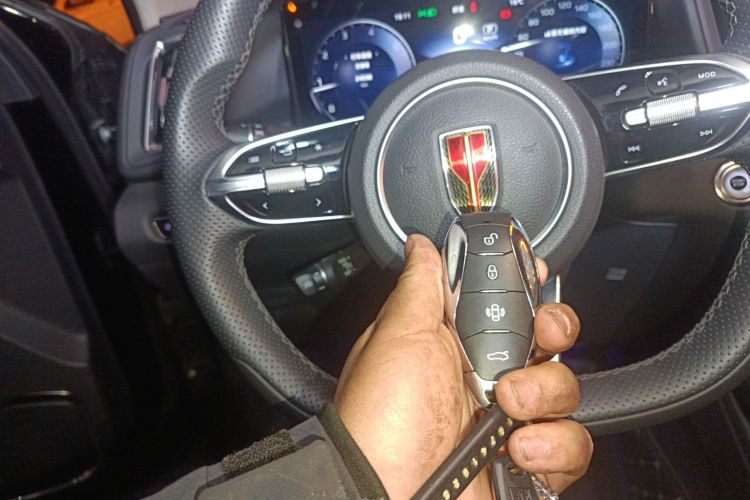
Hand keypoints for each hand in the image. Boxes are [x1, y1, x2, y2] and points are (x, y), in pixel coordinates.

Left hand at [334, 235, 591, 498]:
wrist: (385, 494)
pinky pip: (570, 447)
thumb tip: (421, 245)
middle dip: (553, 332)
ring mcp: (507, 423)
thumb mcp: (398, 336)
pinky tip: (520, 450)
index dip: (528, 289)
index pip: (505, 305)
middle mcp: (485, 380)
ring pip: (565, 391)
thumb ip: (420, 286)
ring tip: (509, 407)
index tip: (539, 276)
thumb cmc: (381, 418)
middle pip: (546, 342)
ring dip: (545, 394)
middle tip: (540, 337)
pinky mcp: (527, 465)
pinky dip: (555, 447)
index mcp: (454, 345)